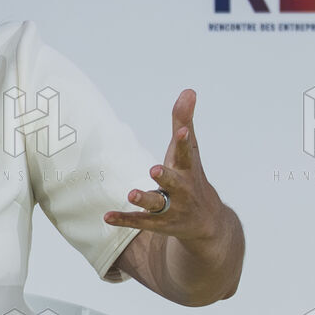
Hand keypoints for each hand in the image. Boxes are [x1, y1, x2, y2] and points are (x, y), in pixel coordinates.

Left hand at [105, 89, 224, 242]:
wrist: (207, 222)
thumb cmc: (192, 177)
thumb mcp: (189, 151)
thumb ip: (184, 121)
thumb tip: (189, 91)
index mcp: (188, 169)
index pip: (188, 153)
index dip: (185, 141)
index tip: (183, 131)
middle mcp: (182, 189)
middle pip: (174, 182)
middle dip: (166, 177)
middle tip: (154, 170)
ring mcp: (171, 208)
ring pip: (157, 205)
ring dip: (145, 199)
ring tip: (131, 194)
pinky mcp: (159, 224)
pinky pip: (140, 221)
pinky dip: (124, 219)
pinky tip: (107, 216)